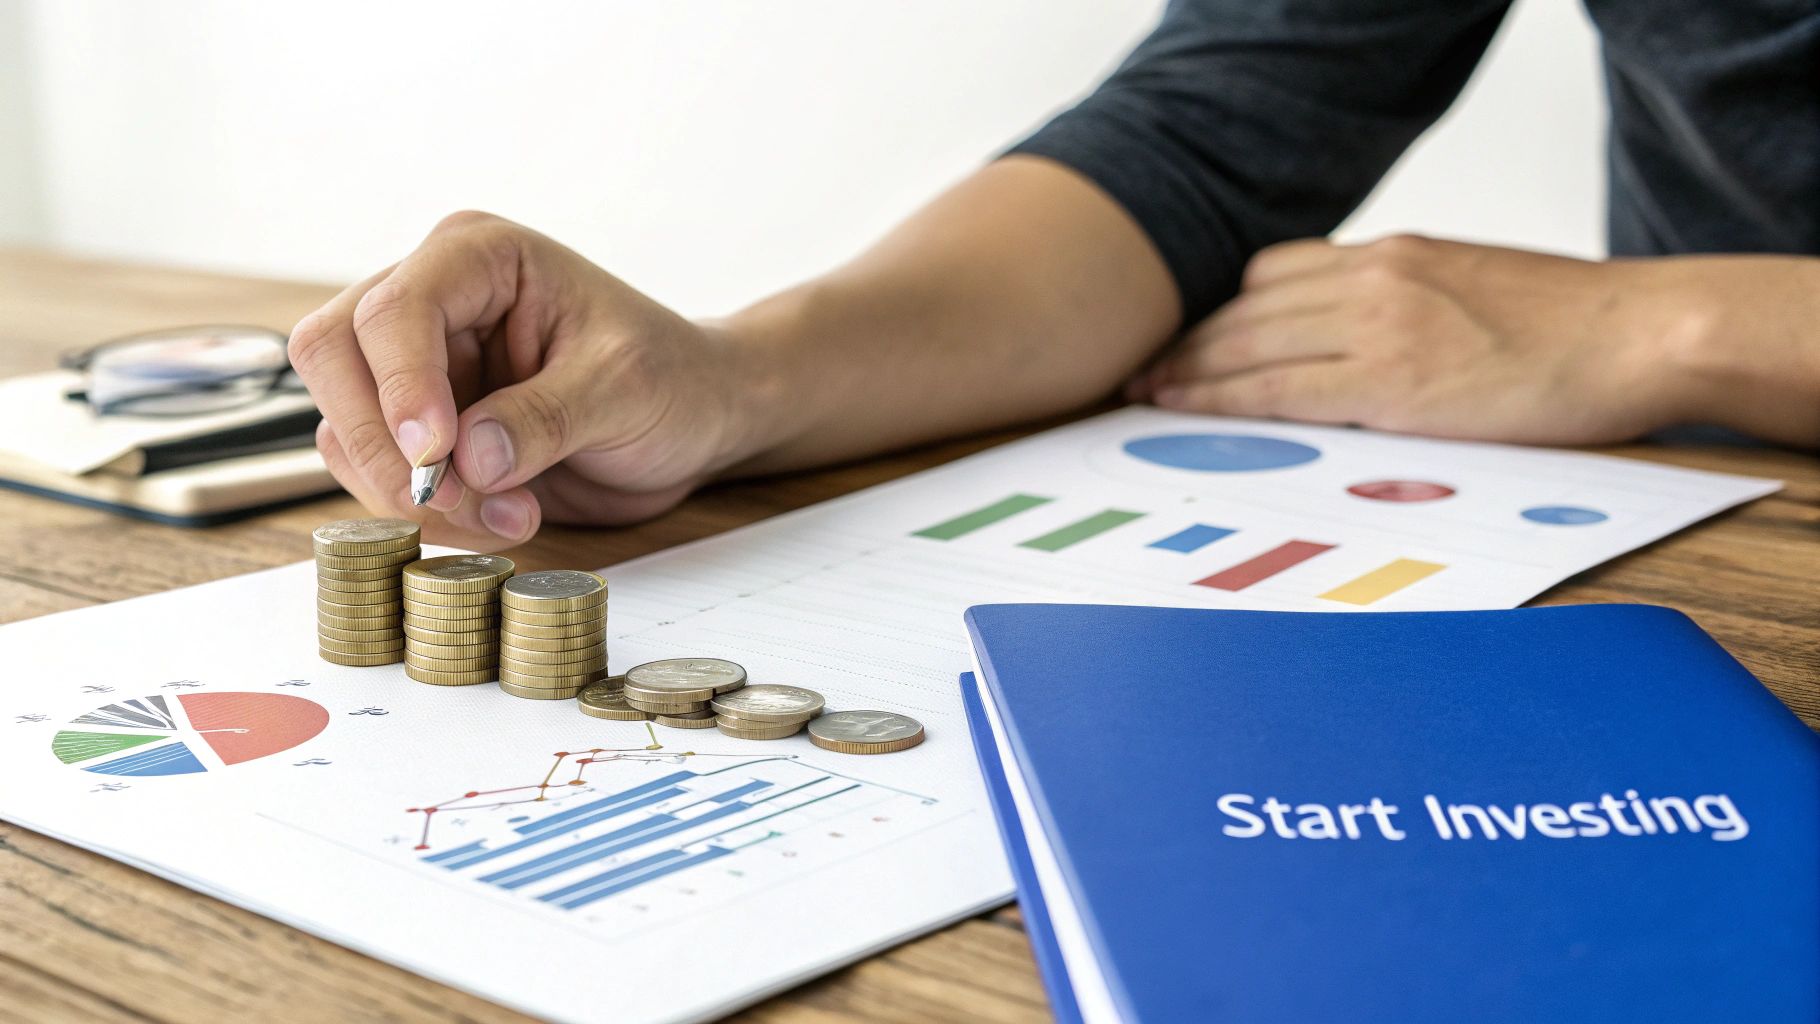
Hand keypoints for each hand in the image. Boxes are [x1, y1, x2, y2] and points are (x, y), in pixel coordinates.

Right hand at [289, 212, 760, 549]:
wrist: (697, 418)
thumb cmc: (673, 378)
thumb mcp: (626, 389)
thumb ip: (548, 416)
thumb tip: (469, 458)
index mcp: (478, 258)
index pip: (394, 309)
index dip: (399, 385)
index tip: (436, 455)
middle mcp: (433, 300)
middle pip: (333, 358)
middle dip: (384, 446)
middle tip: (459, 499)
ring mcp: (418, 367)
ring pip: (346, 427)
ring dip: (415, 492)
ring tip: (512, 515)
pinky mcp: (423, 429)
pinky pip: (380, 474)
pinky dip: (432, 513)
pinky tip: (504, 517)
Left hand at [1129, 235, 1712, 444]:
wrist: (1641, 333)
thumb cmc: (1572, 326)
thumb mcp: (1472, 288)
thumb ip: (1409, 304)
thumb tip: (1361, 340)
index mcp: (1396, 255)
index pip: (1276, 273)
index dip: (1221, 311)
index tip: (1185, 338)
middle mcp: (1377, 278)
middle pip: (1249, 307)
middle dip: (1191, 342)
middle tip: (1144, 371)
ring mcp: (1382, 326)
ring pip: (1252, 344)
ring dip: (1192, 371)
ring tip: (1150, 395)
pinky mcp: (1395, 381)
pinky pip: (1282, 389)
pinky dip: (1225, 399)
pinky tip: (1189, 411)